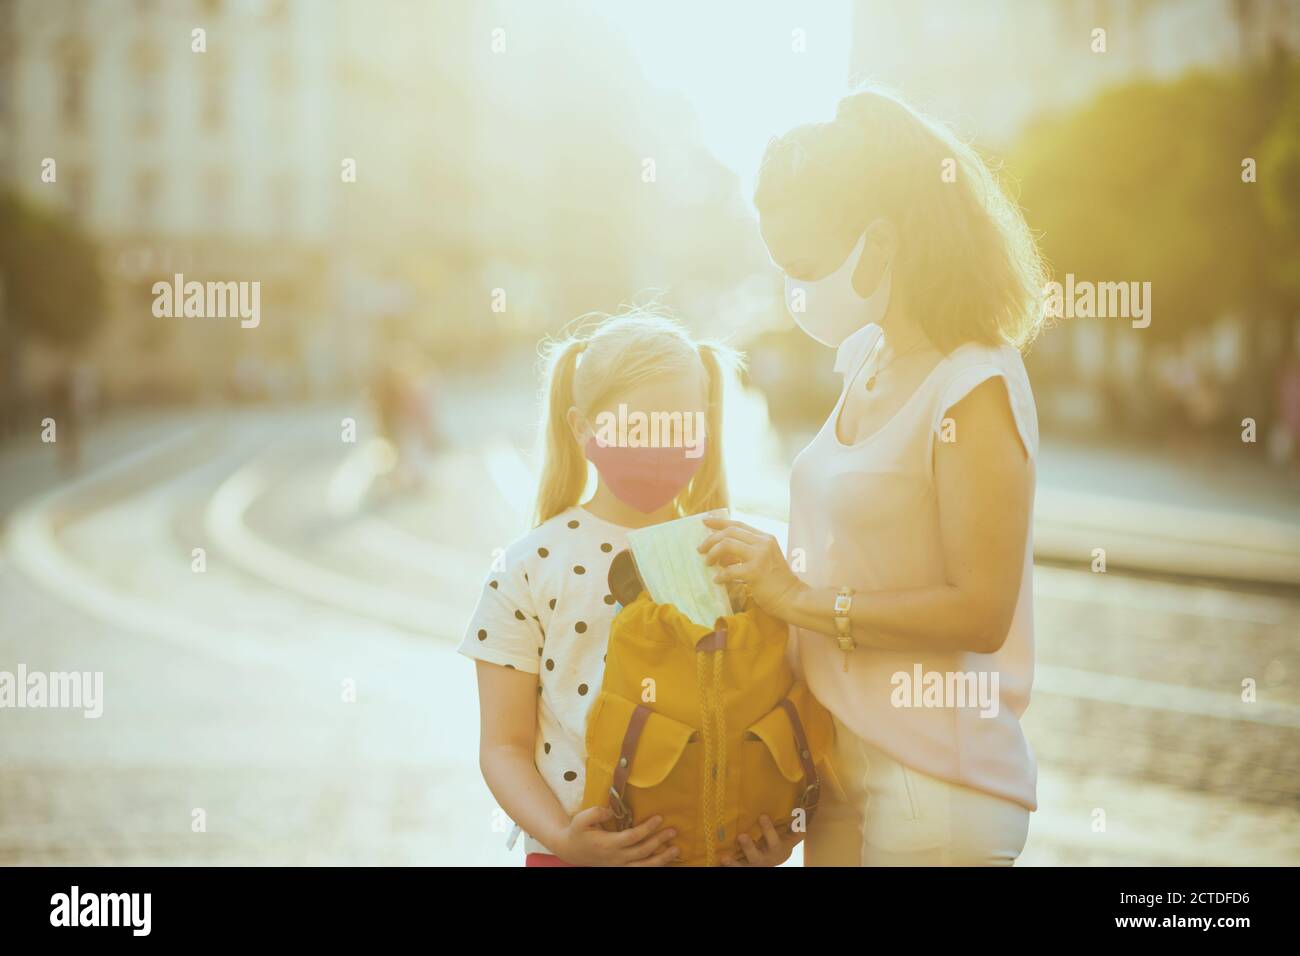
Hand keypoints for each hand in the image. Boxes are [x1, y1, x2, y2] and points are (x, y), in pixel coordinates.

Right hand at [554, 807, 678, 866]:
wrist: (570, 850)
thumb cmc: (577, 832)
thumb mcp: (581, 819)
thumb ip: (596, 813)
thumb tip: (612, 810)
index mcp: (607, 844)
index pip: (632, 837)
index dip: (647, 829)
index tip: (659, 818)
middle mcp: (615, 857)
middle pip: (642, 851)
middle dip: (659, 841)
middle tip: (673, 831)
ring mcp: (618, 865)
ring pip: (643, 866)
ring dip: (661, 859)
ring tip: (676, 850)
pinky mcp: (620, 868)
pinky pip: (639, 870)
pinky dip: (653, 866)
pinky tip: (664, 860)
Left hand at [698, 518, 805, 618]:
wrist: (793, 598)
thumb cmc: (777, 582)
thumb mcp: (764, 559)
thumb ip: (746, 553)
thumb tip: (721, 555)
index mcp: (765, 538)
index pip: (738, 524)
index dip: (719, 522)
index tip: (704, 521)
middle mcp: (763, 543)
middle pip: (729, 532)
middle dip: (711, 539)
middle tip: (700, 549)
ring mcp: (759, 557)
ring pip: (726, 545)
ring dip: (712, 553)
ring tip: (707, 563)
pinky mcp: (755, 572)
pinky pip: (729, 570)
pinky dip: (720, 575)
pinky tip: (718, 580)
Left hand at [720, 816, 801, 866]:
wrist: (769, 865)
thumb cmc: (776, 847)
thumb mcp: (787, 841)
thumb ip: (794, 830)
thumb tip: (802, 815)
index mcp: (775, 851)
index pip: (773, 841)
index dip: (768, 830)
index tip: (762, 816)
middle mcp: (763, 860)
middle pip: (756, 857)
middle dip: (749, 847)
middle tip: (741, 835)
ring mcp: (750, 866)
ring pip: (742, 867)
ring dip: (733, 863)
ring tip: (724, 857)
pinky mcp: (740, 867)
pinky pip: (734, 868)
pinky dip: (725, 867)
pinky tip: (715, 862)